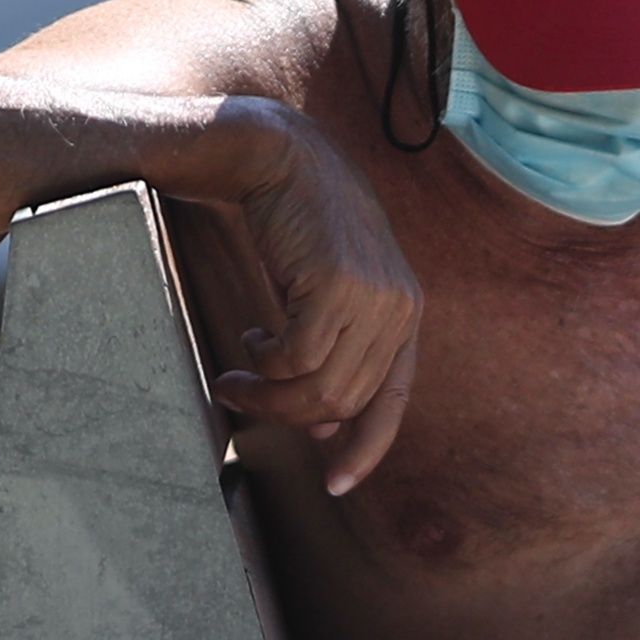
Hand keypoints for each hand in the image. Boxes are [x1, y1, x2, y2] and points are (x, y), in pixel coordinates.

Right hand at [204, 102, 420, 494]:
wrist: (275, 154)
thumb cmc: (295, 223)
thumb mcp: (325, 292)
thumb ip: (335, 350)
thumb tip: (326, 426)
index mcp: (404, 312)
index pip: (393, 400)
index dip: (367, 449)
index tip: (336, 486)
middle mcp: (400, 307)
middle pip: (344, 402)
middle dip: (287, 415)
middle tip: (240, 399)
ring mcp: (373, 296)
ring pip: (319, 388)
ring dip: (267, 396)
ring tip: (234, 379)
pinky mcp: (338, 285)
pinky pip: (296, 359)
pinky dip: (263, 364)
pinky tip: (247, 340)